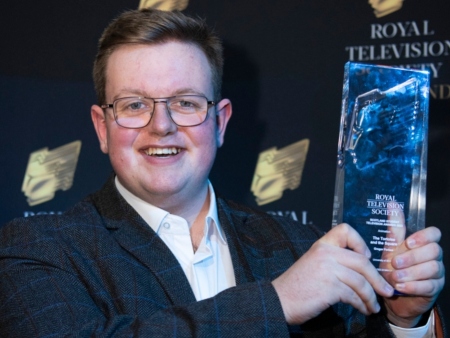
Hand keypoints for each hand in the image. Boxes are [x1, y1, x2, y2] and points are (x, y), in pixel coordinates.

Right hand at [272, 223, 393, 324]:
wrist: (280, 300)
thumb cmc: (297, 285)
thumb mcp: (314, 264)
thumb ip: (333, 261)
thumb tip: (361, 269)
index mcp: (321, 245)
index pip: (345, 230)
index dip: (360, 242)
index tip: (366, 257)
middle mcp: (325, 253)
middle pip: (362, 262)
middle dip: (377, 279)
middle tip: (387, 291)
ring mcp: (327, 269)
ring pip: (361, 282)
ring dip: (371, 297)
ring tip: (373, 307)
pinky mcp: (329, 287)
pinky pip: (353, 295)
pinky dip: (361, 305)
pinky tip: (363, 309)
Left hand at [382, 226, 444, 326]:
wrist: (392, 290)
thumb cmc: (393, 266)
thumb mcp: (391, 245)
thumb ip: (395, 227)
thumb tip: (392, 204)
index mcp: (424, 243)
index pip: (434, 234)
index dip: (423, 237)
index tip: (408, 243)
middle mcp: (434, 257)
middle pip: (435, 251)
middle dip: (413, 257)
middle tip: (394, 262)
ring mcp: (437, 273)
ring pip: (433, 269)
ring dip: (411, 272)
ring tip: (395, 276)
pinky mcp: (434, 289)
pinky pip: (429, 286)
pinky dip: (413, 286)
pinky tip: (400, 286)